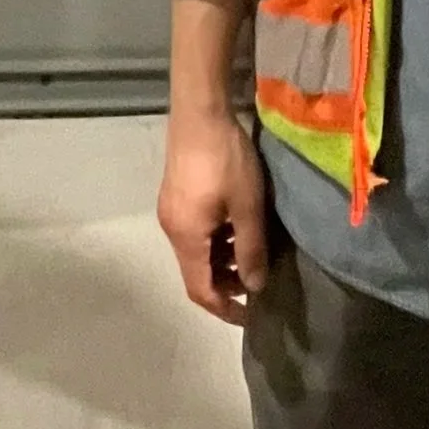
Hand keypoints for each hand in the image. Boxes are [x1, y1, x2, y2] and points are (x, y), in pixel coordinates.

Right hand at [157, 98, 271, 323]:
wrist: (199, 113)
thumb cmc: (226, 161)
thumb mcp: (247, 208)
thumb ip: (251, 250)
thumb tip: (254, 287)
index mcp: (186, 238)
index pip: (200, 291)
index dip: (225, 308)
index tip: (251, 316)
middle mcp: (172, 229)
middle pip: (195, 272)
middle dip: (225, 284)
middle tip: (257, 281)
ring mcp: (171, 211)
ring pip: (196, 251)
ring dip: (221, 260)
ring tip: (251, 253)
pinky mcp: (175, 195)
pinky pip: (194, 231)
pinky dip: (215, 241)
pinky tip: (236, 227)